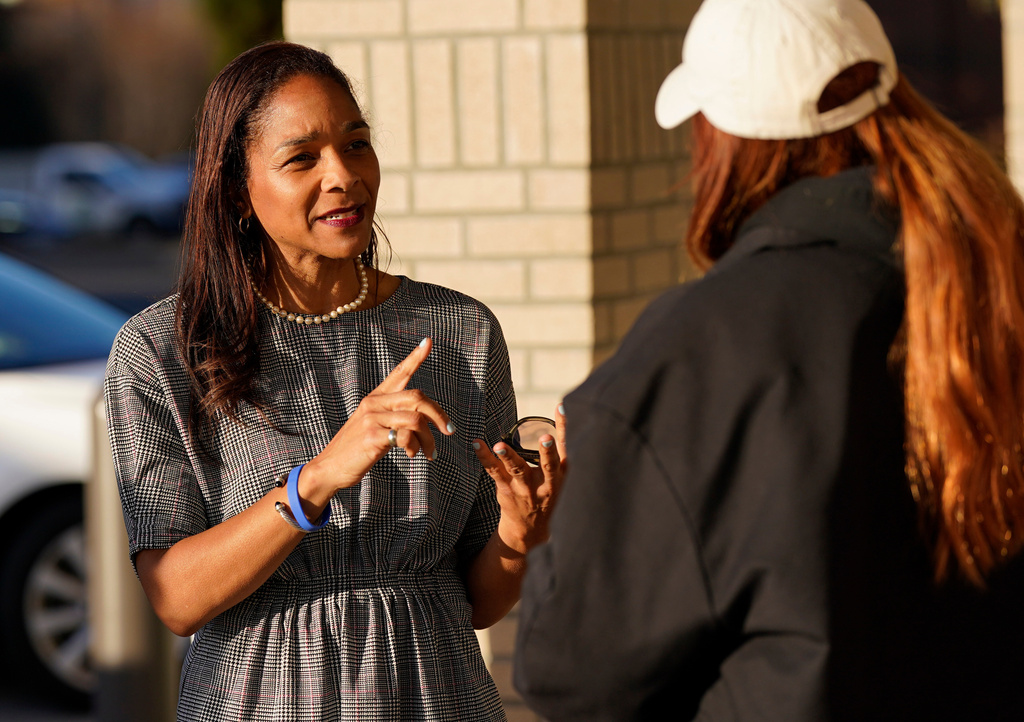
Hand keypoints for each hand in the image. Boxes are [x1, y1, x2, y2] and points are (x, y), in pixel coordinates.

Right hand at [305, 338, 453, 491]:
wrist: (330, 467)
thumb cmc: (356, 449)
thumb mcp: (375, 426)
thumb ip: (396, 418)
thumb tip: (425, 421)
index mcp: (375, 398)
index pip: (398, 373)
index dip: (415, 357)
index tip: (428, 342)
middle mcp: (373, 404)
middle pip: (418, 398)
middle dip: (439, 415)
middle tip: (448, 431)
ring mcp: (372, 419)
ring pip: (416, 420)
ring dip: (429, 439)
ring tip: (428, 452)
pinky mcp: (373, 437)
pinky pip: (406, 436)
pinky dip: (415, 447)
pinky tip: (410, 454)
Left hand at [474, 405, 566, 554]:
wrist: (530, 529)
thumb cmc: (545, 493)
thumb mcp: (559, 475)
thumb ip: (557, 449)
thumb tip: (559, 408)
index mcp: (561, 475)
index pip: (566, 448)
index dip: (565, 428)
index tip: (561, 408)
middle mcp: (546, 483)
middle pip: (548, 467)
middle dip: (547, 453)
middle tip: (545, 438)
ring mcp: (525, 489)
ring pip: (518, 470)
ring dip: (509, 457)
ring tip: (500, 446)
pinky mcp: (507, 490)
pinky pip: (494, 471)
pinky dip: (485, 457)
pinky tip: (477, 444)